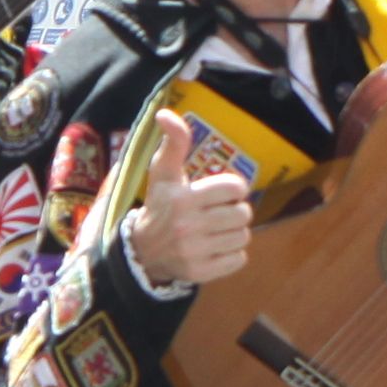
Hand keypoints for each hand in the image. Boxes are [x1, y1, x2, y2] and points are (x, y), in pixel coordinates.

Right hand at [125, 111, 253, 288]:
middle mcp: (187, 225)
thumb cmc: (160, 204)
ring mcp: (194, 251)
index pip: (235, 188)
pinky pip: (239, 260)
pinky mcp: (200, 272)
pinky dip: (232, 255)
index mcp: (183, 198)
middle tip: (218, 214)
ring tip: (217, 231)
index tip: (220, 194)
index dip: (233, 189)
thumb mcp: (163, 173)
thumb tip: (165, 113)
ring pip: (243, 237)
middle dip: (235, 212)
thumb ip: (173, 143)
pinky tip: (215, 248)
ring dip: (234, 233)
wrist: (143, 251)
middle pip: (243, 214)